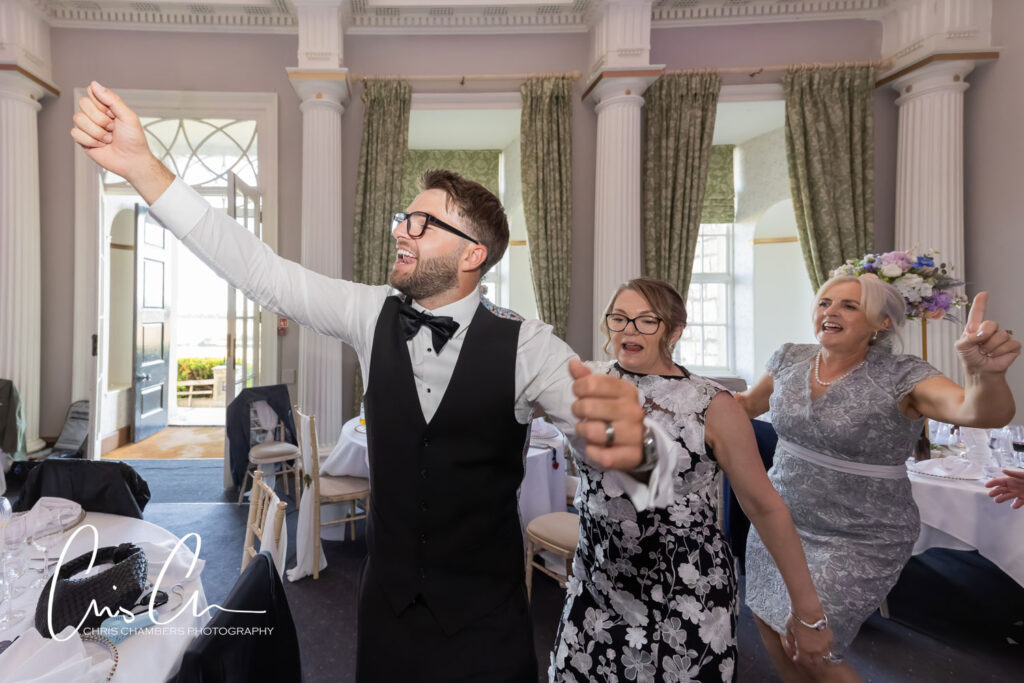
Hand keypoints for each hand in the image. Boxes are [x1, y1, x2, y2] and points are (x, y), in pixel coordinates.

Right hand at [70, 82, 171, 201]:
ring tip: (108, 139)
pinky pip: (75, 133)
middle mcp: (95, 115)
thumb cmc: (134, 139)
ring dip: (97, 132)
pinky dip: (91, 141)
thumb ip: (112, 99)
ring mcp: (88, 127)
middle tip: (112, 128)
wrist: (132, 161)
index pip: (91, 93)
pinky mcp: (82, 140)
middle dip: (100, 119)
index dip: (101, 103)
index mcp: (106, 107)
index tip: (113, 113)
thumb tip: (94, 84)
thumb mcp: (128, 116)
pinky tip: (101, 145)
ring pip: (78, 119)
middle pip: (83, 104)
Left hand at [568, 359, 645, 470]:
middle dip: (578, 410)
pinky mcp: (632, 455)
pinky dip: (592, 452)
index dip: (578, 388)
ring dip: (583, 431)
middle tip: (582, 414)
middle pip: (588, 407)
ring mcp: (634, 434)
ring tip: (586, 430)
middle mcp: (633, 410)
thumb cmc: (617, 414)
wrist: (641, 443)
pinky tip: (595, 447)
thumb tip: (573, 363)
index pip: (591, 384)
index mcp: (627, 391)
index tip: (580, 394)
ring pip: (593, 431)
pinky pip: (602, 455)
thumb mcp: (605, 394)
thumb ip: (588, 379)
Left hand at [783, 613, 834, 671]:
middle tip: (806, 655)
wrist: (808, 610)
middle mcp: (815, 651)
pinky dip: (825, 648)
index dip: (798, 658)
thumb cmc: (796, 620)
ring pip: (824, 656)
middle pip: (815, 661)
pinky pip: (829, 648)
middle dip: (810, 660)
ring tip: (815, 650)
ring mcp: (824, 645)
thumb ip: (790, 642)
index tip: (796, 656)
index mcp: (804, 650)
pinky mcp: (830, 639)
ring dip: (819, 655)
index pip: (802, 660)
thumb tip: (792, 647)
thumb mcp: (788, 631)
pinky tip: (821, 644)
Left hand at [955, 292, 1020, 374]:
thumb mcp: (961, 347)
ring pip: (1001, 335)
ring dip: (991, 347)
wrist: (981, 372)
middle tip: (980, 347)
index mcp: (975, 328)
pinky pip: (1010, 344)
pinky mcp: (1012, 345)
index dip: (981, 303)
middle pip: (991, 323)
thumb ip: (967, 338)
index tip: (983, 293)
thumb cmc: (970, 359)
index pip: (977, 313)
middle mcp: (989, 330)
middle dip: (985, 336)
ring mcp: (1002, 337)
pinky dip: (1000, 352)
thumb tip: (981, 334)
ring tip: (987, 353)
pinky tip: (996, 356)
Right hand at [986, 469, 1023, 508]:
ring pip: (1007, 497)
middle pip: (1001, 489)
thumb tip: (1003, 470)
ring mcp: (1018, 493)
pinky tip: (1014, 505)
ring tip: (997, 501)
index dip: (992, 483)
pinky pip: (1017, 503)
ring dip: (1002, 499)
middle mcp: (1013, 486)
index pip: (999, 481)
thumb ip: (1013, 473)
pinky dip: (1015, 505)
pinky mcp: (1023, 499)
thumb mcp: (1023, 475)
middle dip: (995, 492)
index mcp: (1012, 480)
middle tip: (990, 495)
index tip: (986, 485)